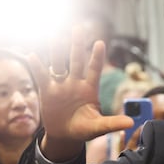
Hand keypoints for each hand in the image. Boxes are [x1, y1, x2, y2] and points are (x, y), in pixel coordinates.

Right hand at [29, 25, 133, 161]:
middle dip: (77, 45)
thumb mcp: (98, 127)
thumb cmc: (83, 129)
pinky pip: (41, 76)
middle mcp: (75, 83)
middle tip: (78, 28)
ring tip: (54, 34)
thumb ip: (112, 123)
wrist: (64, 135)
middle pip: (76, 60)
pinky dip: (37, 66)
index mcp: (90, 90)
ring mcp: (61, 85)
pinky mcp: (47, 91)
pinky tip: (32, 56)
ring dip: (56, 50)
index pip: (94, 70)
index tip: (100, 43)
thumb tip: (131, 123)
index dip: (97, 57)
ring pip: (58, 64)